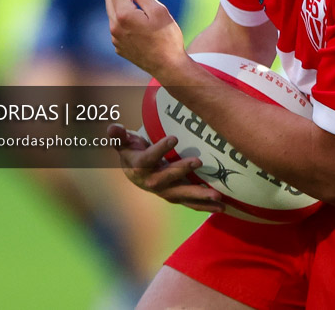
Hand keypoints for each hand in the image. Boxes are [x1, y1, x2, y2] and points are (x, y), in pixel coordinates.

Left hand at [105, 0, 186, 75]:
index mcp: (123, 15)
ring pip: (113, 11)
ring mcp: (115, 38)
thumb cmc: (167, 38)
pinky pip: (117, 24)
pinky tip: (138, 13)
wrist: (169, 67)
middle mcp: (114, 26)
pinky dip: (124, 13)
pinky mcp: (119, 47)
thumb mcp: (158, 10)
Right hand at [107, 124, 224, 212]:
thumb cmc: (132, 151)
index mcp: (139, 167)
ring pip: (181, 195)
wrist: (134, 172)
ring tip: (217, 195)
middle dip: (181, 170)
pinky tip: (221, 207)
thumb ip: (119, 135)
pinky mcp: (176, 196)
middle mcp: (152, 182)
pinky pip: (190, 203)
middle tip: (198, 160)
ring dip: (199, 196)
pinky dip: (205, 206)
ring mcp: (165, 191)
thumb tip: (112, 128)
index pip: (148, 158)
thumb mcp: (124, 141)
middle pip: (166, 179)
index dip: (160, 149)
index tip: (174, 137)